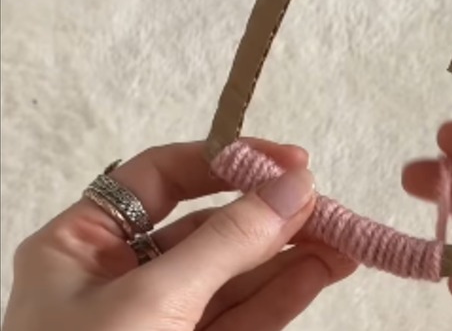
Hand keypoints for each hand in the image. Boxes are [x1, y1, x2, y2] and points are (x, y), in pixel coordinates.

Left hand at [3, 139, 356, 330]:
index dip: (226, 161)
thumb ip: (226, 243)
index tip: (289, 162)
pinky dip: (288, 292)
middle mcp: (124, 277)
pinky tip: (325, 269)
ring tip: (345, 237)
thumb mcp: (151, 304)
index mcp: (81, 248)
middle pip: (209, 225)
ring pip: (238, 273)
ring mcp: (164, 320)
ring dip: (292, 253)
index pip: (160, 178)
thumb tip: (293, 187)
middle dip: (271, 214)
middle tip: (329, 204)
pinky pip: (249, 314)